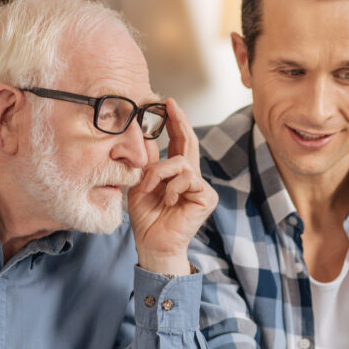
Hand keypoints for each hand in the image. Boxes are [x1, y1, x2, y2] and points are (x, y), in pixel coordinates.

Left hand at [128, 98, 217, 275]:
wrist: (152, 244)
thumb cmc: (146, 218)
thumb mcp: (141, 184)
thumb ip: (148, 164)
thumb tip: (147, 137)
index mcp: (176, 174)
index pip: (179, 143)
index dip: (175, 123)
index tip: (167, 104)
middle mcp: (191, 177)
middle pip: (189, 142)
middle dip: (179, 121)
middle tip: (170, 104)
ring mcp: (201, 187)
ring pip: (181, 162)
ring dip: (160, 173)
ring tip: (151, 189)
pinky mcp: (207, 196)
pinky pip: (188, 178)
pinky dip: (172, 188)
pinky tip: (167, 202)